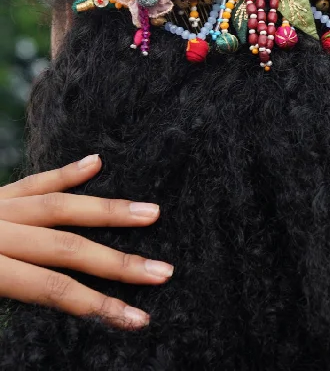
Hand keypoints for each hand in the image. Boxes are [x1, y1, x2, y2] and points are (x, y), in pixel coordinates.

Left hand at [0, 154, 172, 328]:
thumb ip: (10, 296)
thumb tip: (61, 298)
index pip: (54, 289)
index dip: (98, 305)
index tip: (138, 318)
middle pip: (68, 248)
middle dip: (119, 263)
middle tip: (162, 271)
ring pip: (60, 207)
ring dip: (109, 211)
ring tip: (151, 213)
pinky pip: (33, 182)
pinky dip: (67, 172)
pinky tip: (96, 162)